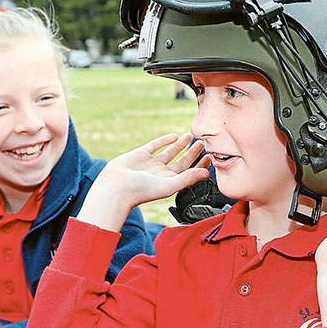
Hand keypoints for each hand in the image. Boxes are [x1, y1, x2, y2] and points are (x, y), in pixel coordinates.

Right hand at [78, 133, 210, 231]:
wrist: (115, 186)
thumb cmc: (140, 191)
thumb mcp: (168, 185)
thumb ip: (188, 179)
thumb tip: (207, 174)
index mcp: (170, 182)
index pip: (190, 172)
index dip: (200, 165)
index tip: (210, 156)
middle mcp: (161, 173)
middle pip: (182, 161)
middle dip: (193, 152)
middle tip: (204, 143)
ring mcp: (151, 163)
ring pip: (169, 152)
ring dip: (180, 145)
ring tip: (190, 136)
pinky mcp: (140, 154)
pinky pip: (155, 146)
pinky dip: (164, 141)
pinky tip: (173, 136)